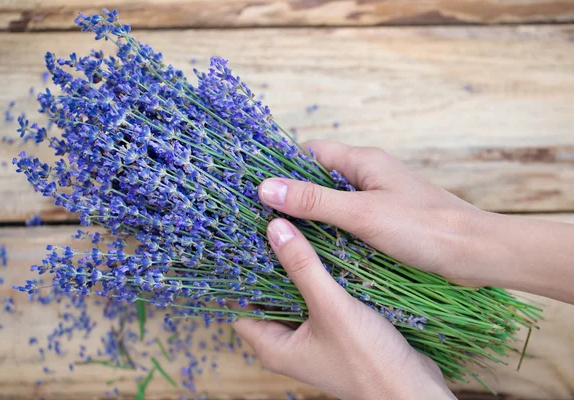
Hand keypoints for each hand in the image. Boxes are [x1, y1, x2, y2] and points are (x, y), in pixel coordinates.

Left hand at [233, 218, 454, 399]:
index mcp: (273, 347)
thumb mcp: (331, 307)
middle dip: (271, 268)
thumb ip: (303, 267)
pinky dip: (319, 281)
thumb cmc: (368, 359)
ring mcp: (311, 340)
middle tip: (273, 229)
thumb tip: (275, 229)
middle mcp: (288, 345)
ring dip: (298, 272)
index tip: (245, 242)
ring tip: (297, 235)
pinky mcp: (334, 334)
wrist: (411, 389)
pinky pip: (317, 301)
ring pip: (295, 298)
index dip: (240, 276)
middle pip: (267, 299)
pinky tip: (326, 256)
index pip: (241, 307)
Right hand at [259, 140, 484, 286]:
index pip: (312, 153)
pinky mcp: (387, 222)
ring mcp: (379, 199)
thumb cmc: (421, 227)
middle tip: (263, 218)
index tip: (258, 189)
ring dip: (313, 217)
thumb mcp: (361, 214)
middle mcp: (369, 176)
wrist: (474, 252)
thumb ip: (314, 200)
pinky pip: (350, 222)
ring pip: (335, 203)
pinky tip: (318, 250)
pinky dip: (333, 232)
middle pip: (320, 179)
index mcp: (363, 162)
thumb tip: (265, 187)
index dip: (284, 167)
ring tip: (283, 236)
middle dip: (294, 195)